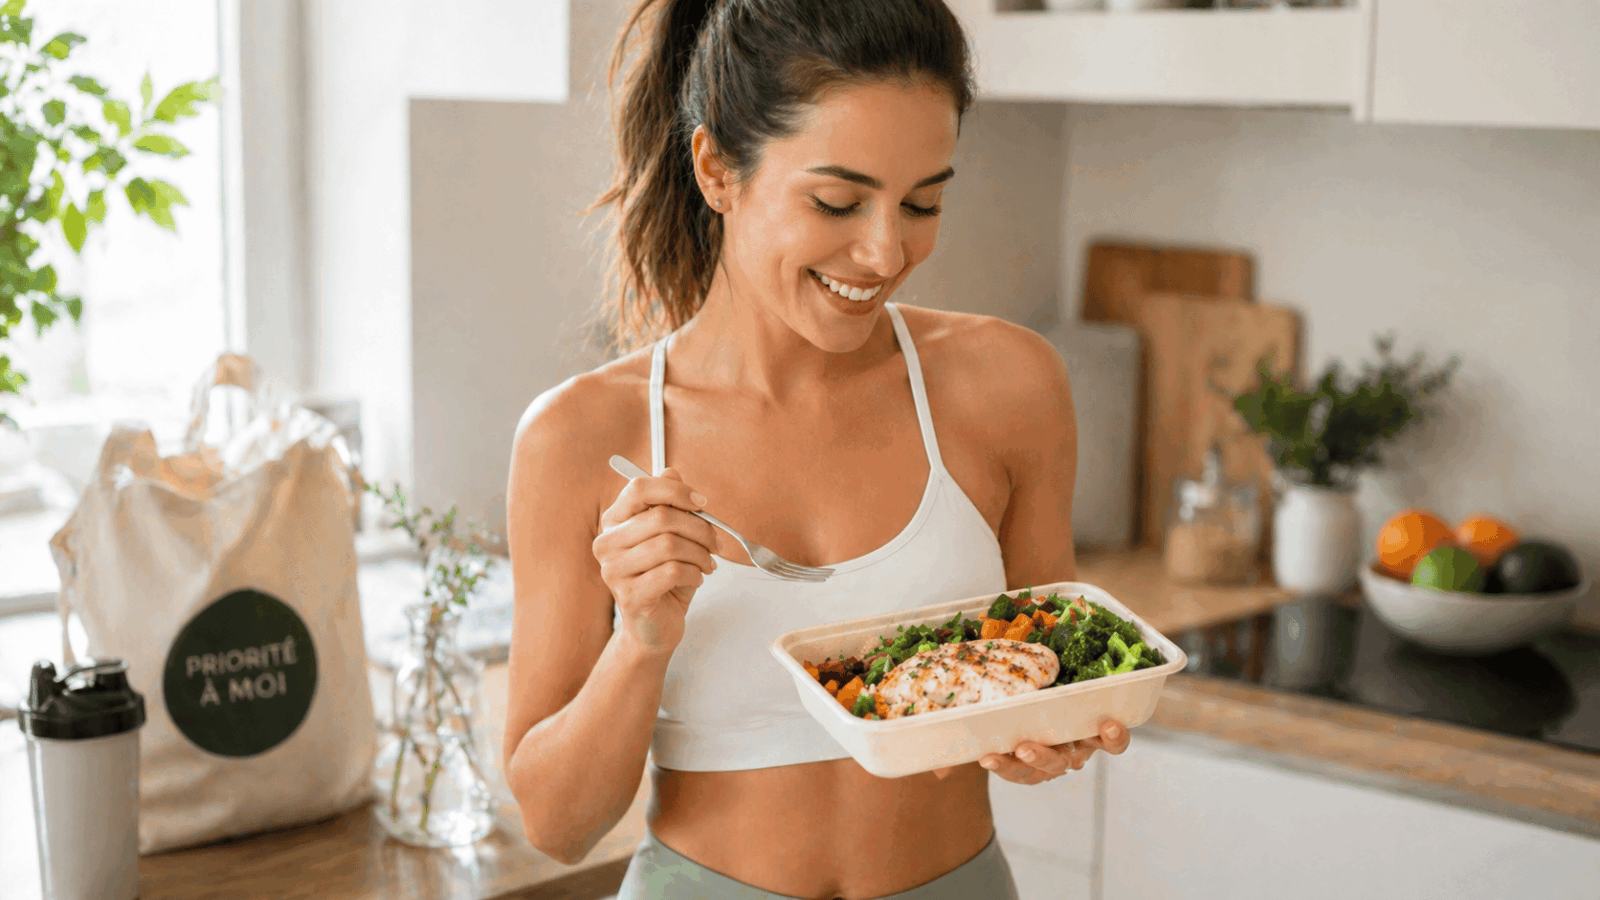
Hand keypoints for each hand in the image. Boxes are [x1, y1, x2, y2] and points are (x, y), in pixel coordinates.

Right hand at [593, 466, 721, 656]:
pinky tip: (696, 578)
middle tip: (716, 541)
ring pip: (669, 545)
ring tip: (708, 563)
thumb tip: (672, 471)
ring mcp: (613, 571)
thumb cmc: (664, 578)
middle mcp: (606, 543)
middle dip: (698, 527)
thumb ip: (670, 503)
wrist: (656, 626)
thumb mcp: (672, 536)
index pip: (639, 488)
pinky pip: (671, 572)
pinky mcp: (628, 596)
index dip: (676, 490)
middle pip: (661, 517)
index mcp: (614, 521)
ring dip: (700, 553)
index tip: (702, 502)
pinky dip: (694, 573)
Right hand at [931, 719, 1130, 783]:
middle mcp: (1053, 759)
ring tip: (1075, 732)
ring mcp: (1077, 746)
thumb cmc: (1010, 718)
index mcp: (1025, 764)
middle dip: (1035, 760)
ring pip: (1077, 756)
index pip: (1015, 772)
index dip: (1003, 767)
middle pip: (1047, 767)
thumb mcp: (984, 729)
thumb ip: (961, 749)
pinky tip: (1110, 723)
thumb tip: (937, 772)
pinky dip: (1114, 737)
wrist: (1045, 701)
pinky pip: (1112, 742)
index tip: (986, 756)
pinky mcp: (1100, 732)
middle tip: (1021, 747)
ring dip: (1071, 749)